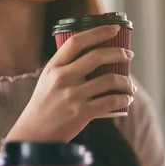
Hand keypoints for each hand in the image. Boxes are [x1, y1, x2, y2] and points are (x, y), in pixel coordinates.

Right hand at [8, 25, 136, 142]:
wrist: (34, 135)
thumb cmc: (45, 107)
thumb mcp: (48, 81)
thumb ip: (66, 68)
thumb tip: (95, 58)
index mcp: (53, 67)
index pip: (77, 41)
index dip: (98, 32)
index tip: (114, 30)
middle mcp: (62, 78)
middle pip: (97, 57)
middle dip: (119, 53)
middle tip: (129, 55)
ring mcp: (73, 96)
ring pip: (109, 80)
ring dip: (126, 82)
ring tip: (130, 86)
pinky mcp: (82, 113)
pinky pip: (111, 101)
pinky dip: (124, 99)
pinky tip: (127, 99)